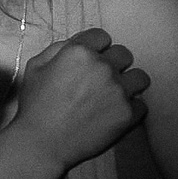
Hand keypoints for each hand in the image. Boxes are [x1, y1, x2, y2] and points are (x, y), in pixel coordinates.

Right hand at [4, 27, 148, 169]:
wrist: (43, 142)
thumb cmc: (35, 104)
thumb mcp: (35, 66)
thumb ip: (58, 49)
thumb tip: (78, 44)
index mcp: (79, 52)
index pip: (102, 36)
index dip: (95, 47)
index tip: (91, 59)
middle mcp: (103, 67)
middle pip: (124, 54)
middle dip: (114, 63)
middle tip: (101, 78)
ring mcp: (119, 91)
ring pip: (140, 77)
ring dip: (129, 83)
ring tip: (115, 94)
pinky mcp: (128, 114)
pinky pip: (142, 104)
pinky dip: (131, 108)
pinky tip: (115, 113)